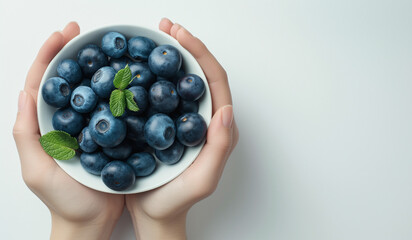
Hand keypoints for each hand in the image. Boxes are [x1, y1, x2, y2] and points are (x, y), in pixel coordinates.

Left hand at [13, 22, 123, 239]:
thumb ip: (27, 135)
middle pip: (68, 79)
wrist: (92, 222)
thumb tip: (25, 92)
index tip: (63, 34)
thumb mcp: (38, 171)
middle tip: (83, 30)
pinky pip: (113, 107)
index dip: (50, 56)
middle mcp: (68, 121)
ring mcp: (90, 127)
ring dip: (97, 66)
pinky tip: (128, 78)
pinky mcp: (110, 135)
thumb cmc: (64, 200)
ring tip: (107, 46)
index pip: (44, 83)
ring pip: (92, 90)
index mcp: (46, 125)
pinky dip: (118, 89)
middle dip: (72, 51)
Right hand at [125, 18, 238, 239]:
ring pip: (182, 79)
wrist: (156, 215)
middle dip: (186, 45)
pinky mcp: (169, 123)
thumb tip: (227, 110)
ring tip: (156, 36)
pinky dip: (156, 73)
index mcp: (217, 127)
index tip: (179, 35)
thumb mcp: (203, 180)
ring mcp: (185, 119)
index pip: (214, 80)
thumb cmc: (178, 201)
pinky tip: (142, 65)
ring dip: (172, 55)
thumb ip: (219, 148)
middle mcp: (204, 118)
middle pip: (200, 72)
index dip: (200, 53)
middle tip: (166, 27)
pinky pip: (164, 92)